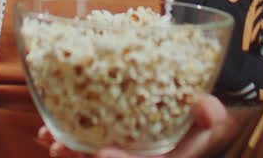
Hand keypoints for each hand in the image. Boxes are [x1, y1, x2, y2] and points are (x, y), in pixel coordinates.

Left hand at [37, 95, 255, 157]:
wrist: (198, 118)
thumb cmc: (204, 119)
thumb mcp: (213, 116)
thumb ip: (210, 114)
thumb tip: (208, 108)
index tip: (103, 153)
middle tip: (60, 147)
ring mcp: (125, 153)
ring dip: (70, 152)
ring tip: (49, 138)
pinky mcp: (112, 141)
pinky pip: (87, 146)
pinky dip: (68, 139)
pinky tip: (49, 132)